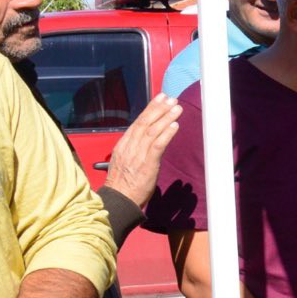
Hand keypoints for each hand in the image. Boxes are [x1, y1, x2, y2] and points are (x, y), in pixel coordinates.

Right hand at [102, 93, 182, 208]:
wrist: (119, 199)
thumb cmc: (124, 183)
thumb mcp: (126, 161)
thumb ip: (135, 149)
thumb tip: (148, 140)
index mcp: (124, 145)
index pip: (137, 122)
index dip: (150, 109)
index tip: (160, 98)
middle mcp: (130, 147)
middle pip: (145, 122)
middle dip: (159, 108)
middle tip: (170, 98)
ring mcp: (137, 154)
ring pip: (152, 131)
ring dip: (166, 118)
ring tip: (177, 108)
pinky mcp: (147, 164)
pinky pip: (158, 145)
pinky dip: (167, 134)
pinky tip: (175, 126)